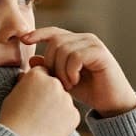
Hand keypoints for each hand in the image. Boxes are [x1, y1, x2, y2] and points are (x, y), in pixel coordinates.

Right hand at [0, 65, 79, 135]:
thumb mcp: (12, 94)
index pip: (43, 73)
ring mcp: (66, 99)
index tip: (33, 96)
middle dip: (49, 95)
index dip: (37, 85)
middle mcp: (54, 84)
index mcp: (37, 75)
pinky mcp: (74, 115)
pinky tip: (50, 129)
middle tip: (38, 111)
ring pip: (63, 101)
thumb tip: (24, 76)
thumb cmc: (11, 119)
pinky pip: (70, 115)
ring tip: (42, 122)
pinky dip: (63, 121)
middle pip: (55, 85)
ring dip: (57, 108)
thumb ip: (23, 83)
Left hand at [21, 27, 135, 116]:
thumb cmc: (89, 91)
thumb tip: (32, 59)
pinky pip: (75, 56)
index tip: (23, 40)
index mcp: (75, 42)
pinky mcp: (100, 53)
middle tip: (57, 82)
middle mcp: (85, 39)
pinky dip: (70, 71)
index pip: (53, 32)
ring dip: (61, 70)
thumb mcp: (64, 81)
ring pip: (64, 49)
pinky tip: (75, 81)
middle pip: (55, 42)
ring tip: (67, 84)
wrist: (112, 103)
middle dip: (51, 63)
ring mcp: (94, 44)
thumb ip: (50, 70)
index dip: (38, 34)